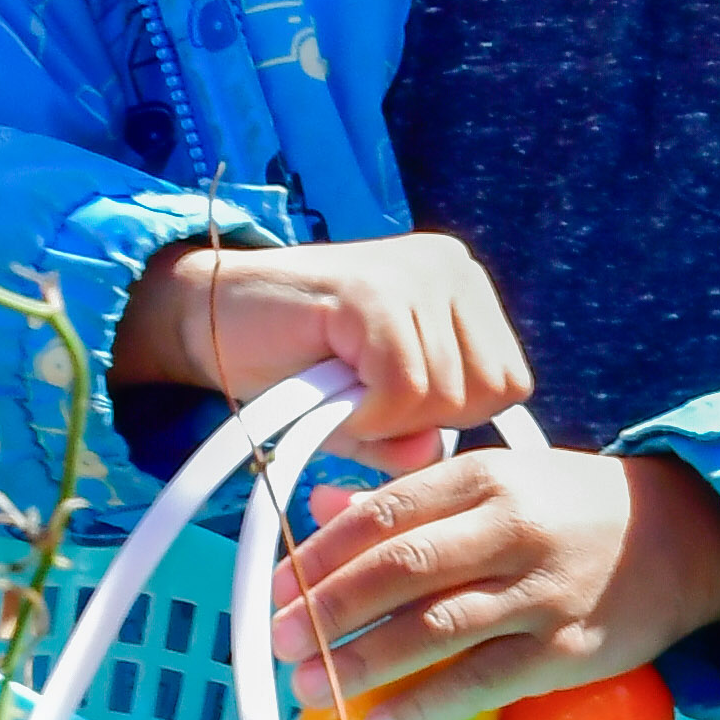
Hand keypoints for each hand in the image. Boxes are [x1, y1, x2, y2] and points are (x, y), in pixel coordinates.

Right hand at [113, 232, 530, 465]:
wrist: (210, 321)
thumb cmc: (295, 366)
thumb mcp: (372, 411)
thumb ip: (415, 437)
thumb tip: (435, 452)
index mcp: (464, 287)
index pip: (510, 382)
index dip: (453, 417)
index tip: (392, 405)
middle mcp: (451, 266)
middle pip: (490, 390)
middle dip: (426, 419)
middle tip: (364, 399)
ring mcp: (415, 271)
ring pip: (447, 393)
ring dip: (388, 418)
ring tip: (340, 388)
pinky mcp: (373, 291)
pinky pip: (404, 388)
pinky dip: (367, 414)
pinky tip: (330, 391)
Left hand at [270, 443, 719, 719]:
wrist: (686, 534)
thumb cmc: (572, 507)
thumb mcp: (499, 480)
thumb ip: (413, 498)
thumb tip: (321, 511)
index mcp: (485, 477)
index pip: (385, 512)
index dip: (321, 554)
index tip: (274, 588)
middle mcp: (511, 528)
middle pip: (400, 568)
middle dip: (327, 609)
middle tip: (275, 643)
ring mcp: (541, 590)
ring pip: (436, 628)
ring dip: (363, 662)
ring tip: (312, 688)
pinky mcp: (568, 648)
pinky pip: (486, 681)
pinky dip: (429, 706)